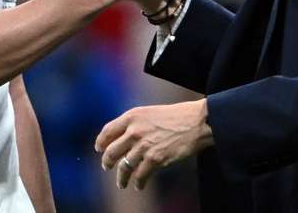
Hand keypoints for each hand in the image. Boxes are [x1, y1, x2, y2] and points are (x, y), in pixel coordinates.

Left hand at [95, 100, 213, 189]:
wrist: (197, 122)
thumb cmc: (177, 116)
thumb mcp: (150, 113)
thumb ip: (135, 123)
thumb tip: (124, 137)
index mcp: (132, 116)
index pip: (108, 131)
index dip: (101, 142)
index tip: (99, 149)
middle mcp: (134, 130)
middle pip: (111, 151)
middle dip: (107, 162)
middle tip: (106, 167)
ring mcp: (144, 146)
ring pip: (124, 166)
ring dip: (121, 178)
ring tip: (121, 183)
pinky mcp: (155, 159)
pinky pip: (140, 175)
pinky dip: (138, 182)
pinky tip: (139, 185)